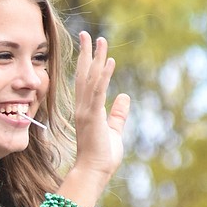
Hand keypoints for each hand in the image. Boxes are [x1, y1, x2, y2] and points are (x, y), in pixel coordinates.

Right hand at [58, 33, 130, 206]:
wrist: (94, 171)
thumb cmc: (102, 156)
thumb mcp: (114, 130)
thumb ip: (118, 113)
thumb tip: (124, 97)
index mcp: (86, 109)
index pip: (85, 81)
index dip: (88, 62)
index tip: (91, 46)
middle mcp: (82, 107)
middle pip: (83, 74)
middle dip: (86, 53)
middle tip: (88, 34)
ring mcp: (85, 111)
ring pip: (90, 79)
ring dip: (95, 58)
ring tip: (100, 40)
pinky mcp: (93, 116)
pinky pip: (98, 91)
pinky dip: (104, 75)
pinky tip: (109, 61)